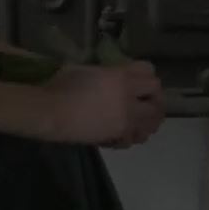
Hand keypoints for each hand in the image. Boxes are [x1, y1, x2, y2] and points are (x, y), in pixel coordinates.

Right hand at [48, 61, 164, 147]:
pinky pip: (134, 139)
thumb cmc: (61, 86)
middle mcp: (130, 97)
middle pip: (157, 100)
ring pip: (152, 123)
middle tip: (147, 104)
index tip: (143, 82)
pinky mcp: (118, 136)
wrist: (51, 112)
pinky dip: (132, 137)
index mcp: (122, 76)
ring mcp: (126, 119)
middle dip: (155, 101)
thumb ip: (108, 73)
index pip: (150, 74)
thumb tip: (113, 76)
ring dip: (148, 121)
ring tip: (141, 122)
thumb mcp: (87, 70)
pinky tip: (124, 135)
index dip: (148, 78)